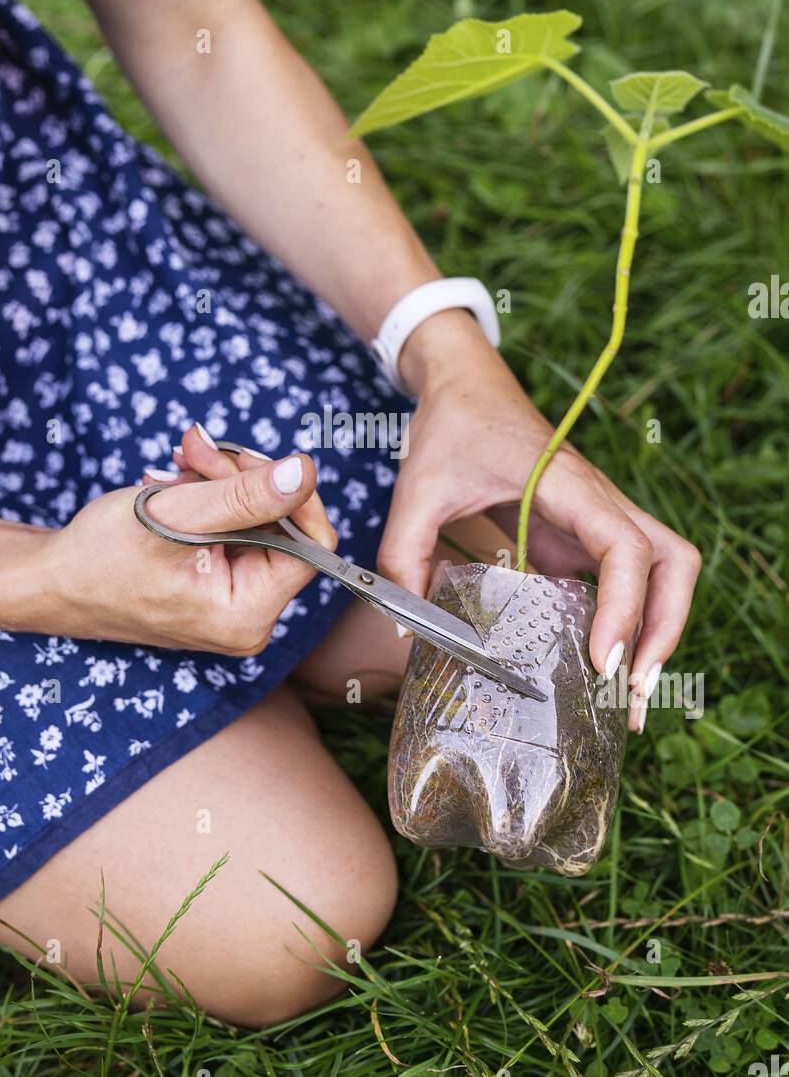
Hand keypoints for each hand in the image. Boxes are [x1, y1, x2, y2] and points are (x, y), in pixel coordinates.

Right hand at [43, 437, 334, 655]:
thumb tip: (307, 472)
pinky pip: (237, 529)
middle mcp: (250, 618)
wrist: (52, 581)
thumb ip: (245, 495)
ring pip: (259, 520)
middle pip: (284, 526)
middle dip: (241, 478)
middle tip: (193, 448)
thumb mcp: (175, 514)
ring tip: (177, 464)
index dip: (289, 492)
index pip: (312, 543)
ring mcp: (235, 603)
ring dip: (221, 482)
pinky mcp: (220, 586)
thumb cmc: (101, 555)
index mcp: (246, 613)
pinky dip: (211, 499)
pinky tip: (177, 484)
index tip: (243, 459)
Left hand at [381, 313, 701, 731]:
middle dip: (664, 627)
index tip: (602, 658)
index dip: (624, 605)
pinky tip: (603, 665)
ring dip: (660, 627)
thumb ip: (403, 555)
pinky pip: (628, 577)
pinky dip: (630, 619)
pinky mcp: (585, 532)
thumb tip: (406, 631)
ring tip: (631, 692)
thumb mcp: (415, 489)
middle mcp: (599, 501)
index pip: (625, 546)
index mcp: (568, 485)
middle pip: (674, 562)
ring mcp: (597, 517)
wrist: (465, 384)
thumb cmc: (451, 426)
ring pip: (666, 569)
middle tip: (632, 689)